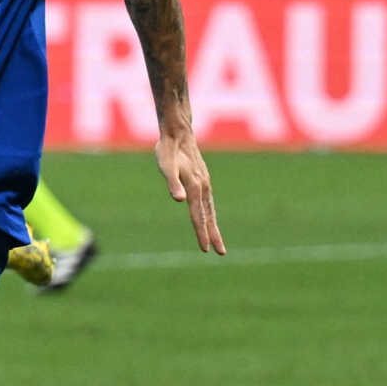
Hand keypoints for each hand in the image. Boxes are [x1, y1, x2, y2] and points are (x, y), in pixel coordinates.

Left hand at [156, 130, 224, 254]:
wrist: (178, 132)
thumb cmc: (167, 150)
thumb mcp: (166, 166)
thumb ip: (172, 183)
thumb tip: (179, 200)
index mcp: (195, 187)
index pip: (198, 216)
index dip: (201, 233)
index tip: (205, 249)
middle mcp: (203, 187)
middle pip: (208, 216)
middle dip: (213, 235)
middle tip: (220, 253)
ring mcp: (205, 184)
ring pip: (210, 210)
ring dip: (213, 226)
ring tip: (217, 242)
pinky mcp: (203, 180)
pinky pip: (208, 202)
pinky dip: (210, 214)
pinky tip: (209, 219)